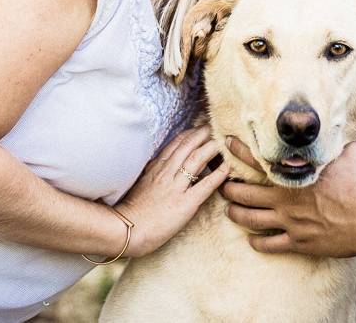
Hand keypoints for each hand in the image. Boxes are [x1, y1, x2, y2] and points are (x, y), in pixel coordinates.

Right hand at [115, 125, 228, 256]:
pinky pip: (205, 186)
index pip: (177, 143)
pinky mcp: (184, 204)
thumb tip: (163, 162)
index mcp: (156, 167)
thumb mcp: (142, 183)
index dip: (191, 133)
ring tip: (225, 141)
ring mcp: (176, 187)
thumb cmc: (133, 210)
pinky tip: (228, 167)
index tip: (202, 127)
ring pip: (196, 159)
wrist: (126, 229)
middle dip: (203, 133)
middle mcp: (166, 173)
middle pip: (188, 145)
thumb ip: (154, 171)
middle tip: (216, 126)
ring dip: (212, 147)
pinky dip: (218, 174)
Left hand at [221, 139, 355, 257]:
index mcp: (294, 174)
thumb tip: (335, 138)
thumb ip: (335, 146)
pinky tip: (252, 241)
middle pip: (244, 193)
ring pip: (251, 220)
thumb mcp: (351, 152)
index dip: (238, 150)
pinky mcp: (300, 243)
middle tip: (221, 186)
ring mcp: (290, 223)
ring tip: (229, 211)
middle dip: (228, 189)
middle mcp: (285, 198)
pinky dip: (258, 242)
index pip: (257, 159)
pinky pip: (270, 245)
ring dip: (236, 214)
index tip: (226, 144)